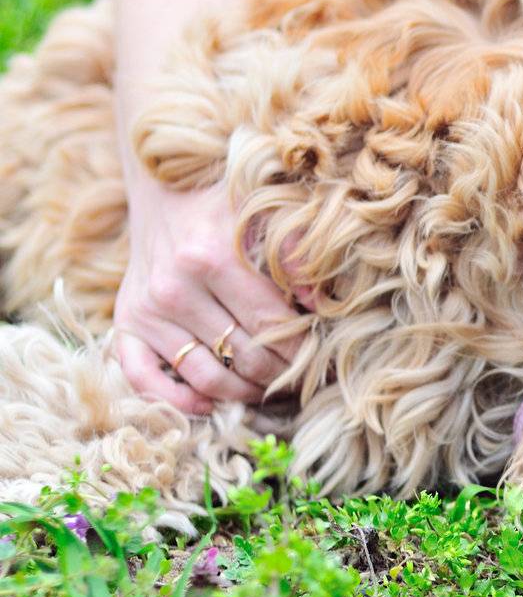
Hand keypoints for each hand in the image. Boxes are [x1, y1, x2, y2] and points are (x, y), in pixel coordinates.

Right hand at [114, 179, 303, 413]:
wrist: (162, 193)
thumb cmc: (224, 207)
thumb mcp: (264, 214)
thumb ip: (296, 255)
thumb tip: (323, 306)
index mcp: (213, 257)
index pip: (271, 325)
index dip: (303, 352)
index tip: (323, 363)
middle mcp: (175, 288)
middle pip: (243, 357)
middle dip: (281, 377)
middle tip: (303, 383)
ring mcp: (146, 310)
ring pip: (205, 378)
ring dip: (244, 395)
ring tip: (270, 392)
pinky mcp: (124, 323)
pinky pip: (144, 379)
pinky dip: (180, 402)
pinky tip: (212, 404)